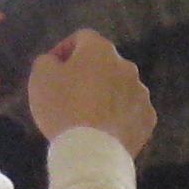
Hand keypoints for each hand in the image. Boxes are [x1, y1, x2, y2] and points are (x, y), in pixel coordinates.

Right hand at [28, 30, 157, 158]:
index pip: (82, 38)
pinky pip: (130, 111)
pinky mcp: (148, 118)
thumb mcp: (40, 77)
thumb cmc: (63, 108)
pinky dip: (119, 116)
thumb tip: (56, 61)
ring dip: (105, 94)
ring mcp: (141, 93)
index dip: (64, 50)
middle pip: (104, 63)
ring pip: (119, 87)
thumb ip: (47, 61)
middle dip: (87, 74)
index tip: (53, 69)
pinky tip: (104, 130)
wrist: (92, 151)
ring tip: (88, 116)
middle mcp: (126, 66)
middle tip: (69, 95)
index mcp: (100, 50)